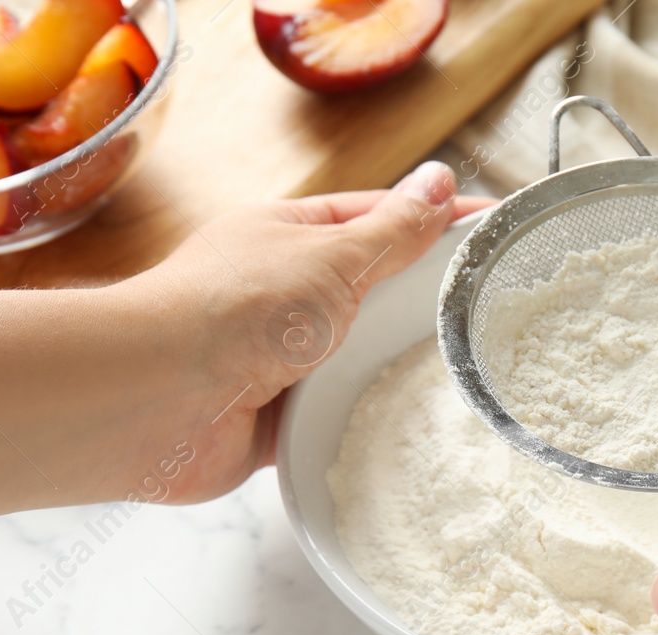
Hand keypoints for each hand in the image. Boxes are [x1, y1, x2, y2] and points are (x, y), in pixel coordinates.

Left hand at [118, 161, 489, 501]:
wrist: (158, 400)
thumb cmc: (236, 310)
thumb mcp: (332, 256)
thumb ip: (393, 230)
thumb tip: (439, 182)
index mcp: (290, 236)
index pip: (380, 219)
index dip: (439, 223)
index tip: (499, 230)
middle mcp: (282, 294)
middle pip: (372, 294)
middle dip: (421, 305)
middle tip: (497, 313)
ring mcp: (278, 359)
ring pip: (357, 361)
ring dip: (392, 370)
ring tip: (467, 377)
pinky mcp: (275, 421)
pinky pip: (337, 418)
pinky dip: (364, 422)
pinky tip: (411, 429)